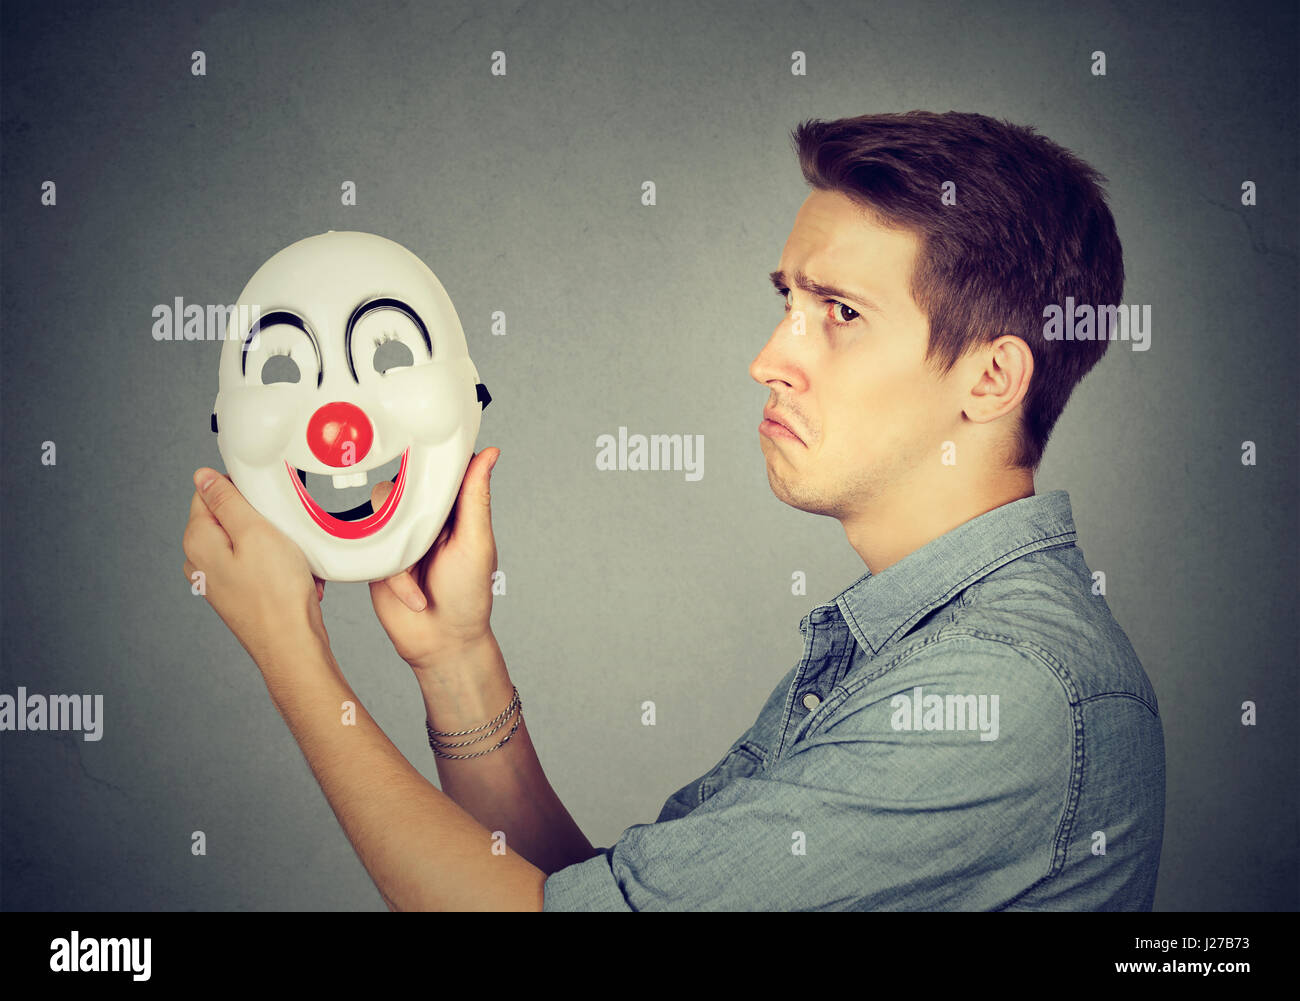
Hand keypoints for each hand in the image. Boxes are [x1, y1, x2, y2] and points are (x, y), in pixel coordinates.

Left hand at [182, 468, 328, 668]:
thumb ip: (226, 500)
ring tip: (292, 558)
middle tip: (283, 532)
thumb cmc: (276, 596)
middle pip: (231, 517)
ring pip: (250, 540)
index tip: (265, 502)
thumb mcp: (255, 532)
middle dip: (263, 519)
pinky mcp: (238, 591)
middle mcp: (201, 561)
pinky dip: (281, 564)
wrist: (292, 645)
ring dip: (277, 543)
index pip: (209, 493)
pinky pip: (261, 563)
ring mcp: (218, 579)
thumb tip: (203, 476)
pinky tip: (295, 575)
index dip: (241, 490)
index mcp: (197, 541)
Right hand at [369, 448, 500, 669]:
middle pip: (402, 486)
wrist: (441, 643)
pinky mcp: (377, 557)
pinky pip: (371, 548)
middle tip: (426, 537)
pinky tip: (414, 596)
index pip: (439, 471)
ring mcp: (398, 537)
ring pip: (381, 514)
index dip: (432, 459)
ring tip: (422, 574)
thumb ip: (476, 497)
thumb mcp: (476, 542)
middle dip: (409, 508)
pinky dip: (394, 575)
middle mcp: (424, 519)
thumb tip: (491, 452)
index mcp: (453, 510)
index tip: (426, 447)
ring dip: (401, 546)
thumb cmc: (469, 594)